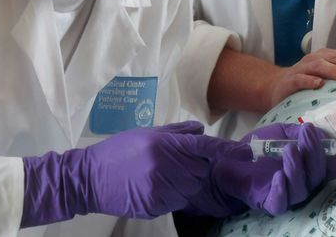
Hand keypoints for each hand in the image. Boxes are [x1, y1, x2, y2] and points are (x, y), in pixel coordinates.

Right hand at [21, 120, 244, 225]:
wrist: (88, 178)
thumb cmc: (117, 152)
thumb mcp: (146, 134)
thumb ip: (176, 132)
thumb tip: (200, 129)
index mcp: (163, 144)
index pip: (204, 146)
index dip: (227, 149)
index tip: (247, 152)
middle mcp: (165, 166)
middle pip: (200, 168)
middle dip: (194, 166)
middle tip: (172, 162)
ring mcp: (160, 188)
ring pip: (191, 187)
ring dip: (184, 182)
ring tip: (159, 175)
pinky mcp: (155, 205)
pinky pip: (178, 201)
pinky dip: (172, 195)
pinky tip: (153, 187)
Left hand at [211, 123, 335, 215]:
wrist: (232, 157)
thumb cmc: (261, 146)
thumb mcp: (281, 132)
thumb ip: (298, 131)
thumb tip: (319, 131)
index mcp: (310, 168)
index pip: (331, 168)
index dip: (331, 155)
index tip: (321, 137)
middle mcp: (303, 183)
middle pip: (318, 176)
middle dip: (315, 154)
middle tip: (306, 134)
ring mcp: (287, 195)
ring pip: (301, 190)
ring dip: (297, 169)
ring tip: (289, 149)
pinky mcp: (268, 202)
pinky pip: (280, 203)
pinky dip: (282, 190)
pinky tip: (279, 175)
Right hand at [267, 48, 335, 107]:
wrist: (277, 87)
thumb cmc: (308, 82)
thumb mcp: (326, 76)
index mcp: (326, 56)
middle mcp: (315, 59)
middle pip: (335, 57)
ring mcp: (302, 69)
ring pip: (319, 66)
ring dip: (334, 70)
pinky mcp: (290, 81)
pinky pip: (300, 79)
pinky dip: (309, 81)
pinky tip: (319, 84)